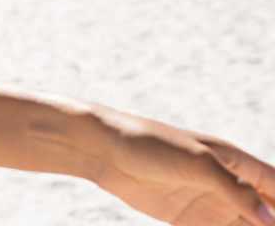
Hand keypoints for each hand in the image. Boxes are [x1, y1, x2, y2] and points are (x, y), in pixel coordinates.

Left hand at [94, 108, 274, 225]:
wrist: (103, 150)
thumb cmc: (150, 144)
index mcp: (237, 162)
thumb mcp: (197, 162)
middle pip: (266, 212)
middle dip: (272, 224)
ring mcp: (209, 203)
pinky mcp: (188, 219)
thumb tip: (271, 219)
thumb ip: (234, 190)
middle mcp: (227, 185)